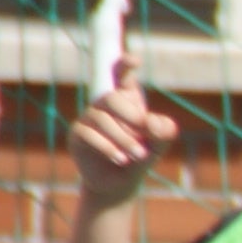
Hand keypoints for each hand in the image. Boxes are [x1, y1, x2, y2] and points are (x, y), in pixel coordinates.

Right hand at [69, 69, 174, 205]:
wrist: (120, 182)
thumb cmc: (141, 155)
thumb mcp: (158, 144)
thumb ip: (163, 131)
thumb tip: (151, 121)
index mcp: (126, 100)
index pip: (122, 76)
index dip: (125, 66)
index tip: (134, 60)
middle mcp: (104, 105)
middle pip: (112, 98)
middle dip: (131, 116)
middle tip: (146, 133)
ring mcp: (88, 118)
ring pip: (103, 120)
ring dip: (125, 139)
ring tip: (138, 155)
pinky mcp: (77, 135)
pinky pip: (90, 135)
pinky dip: (109, 148)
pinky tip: (121, 160)